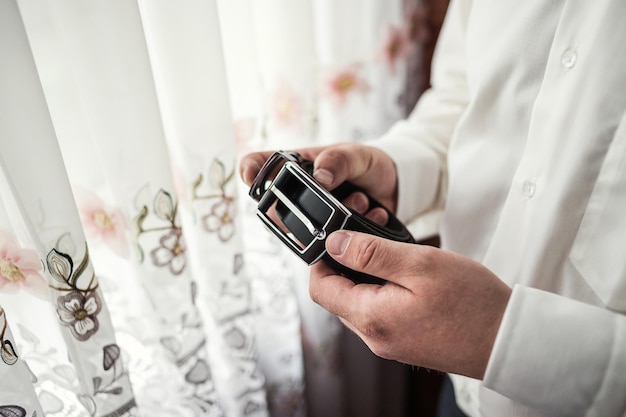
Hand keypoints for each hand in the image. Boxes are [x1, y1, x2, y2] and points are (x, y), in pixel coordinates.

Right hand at [239, 143, 398, 222]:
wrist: (394, 189)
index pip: (262, 165)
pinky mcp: (325, 237)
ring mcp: (309, 217)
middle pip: (274, 208)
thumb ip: (339, 160)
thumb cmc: (368, 165)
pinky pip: (324, 245)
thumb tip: (320, 177)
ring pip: (299, 230)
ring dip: (332, 220)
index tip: (250, 175)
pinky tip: (370, 214)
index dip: (251, 169)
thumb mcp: (358, 155)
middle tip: (335, 198)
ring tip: (361, 201)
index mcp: (297, 166)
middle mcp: (297, 194)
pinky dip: (348, 232)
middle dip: (298, 209)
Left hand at [309, 230, 511, 379]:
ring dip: (366, 277)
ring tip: (392, 255)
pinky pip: (380, 314)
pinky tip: (406, 277)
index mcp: (371, 318)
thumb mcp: (418, 264)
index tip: (336, 238)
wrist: (509, 339)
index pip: (321, 289)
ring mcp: (390, 343)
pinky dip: (383, 292)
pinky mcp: (405, 343)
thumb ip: (370, 253)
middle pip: (338, 297)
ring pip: (359, 304)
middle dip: (345, 265)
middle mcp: (375, 337)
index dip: (321, 260)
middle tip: (368, 238)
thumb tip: (334, 243)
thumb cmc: (472, 303)